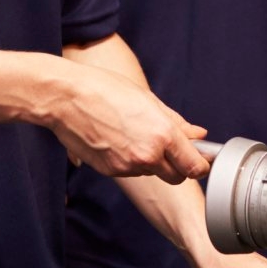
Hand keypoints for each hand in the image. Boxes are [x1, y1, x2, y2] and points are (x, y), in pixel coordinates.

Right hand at [44, 61, 208, 183]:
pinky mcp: (109, 171)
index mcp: (162, 134)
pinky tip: (119, 139)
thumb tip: (199, 134)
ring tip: (135, 134)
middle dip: (178, 167)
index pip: (194, 166)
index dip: (200, 165)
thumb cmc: (105, 89)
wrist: (65, 98)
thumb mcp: (148, 99)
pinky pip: (130, 171)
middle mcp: (147, 154)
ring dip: (151, 161)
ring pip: (151, 172)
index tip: (200, 161)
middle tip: (172, 149)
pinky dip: (131, 160)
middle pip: (176, 177)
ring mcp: (126, 166)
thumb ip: (177, 122)